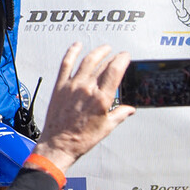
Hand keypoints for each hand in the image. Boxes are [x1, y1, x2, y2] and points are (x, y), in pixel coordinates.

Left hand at [37, 44, 134, 171]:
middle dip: (112, 57)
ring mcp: (72, 86)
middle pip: (103, 64)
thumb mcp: (107, 128)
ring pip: (86, 61)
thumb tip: (130, 110)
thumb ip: (120, 115)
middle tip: (117, 54)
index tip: (126, 56)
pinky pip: (66, 64)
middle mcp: (87, 89)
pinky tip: (77, 45)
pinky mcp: (60, 86)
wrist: (59, 144)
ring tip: (104, 48)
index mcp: (101, 98)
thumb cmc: (82, 138)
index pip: (115, 70)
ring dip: (97, 52)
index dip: (122, 59)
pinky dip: (72, 52)